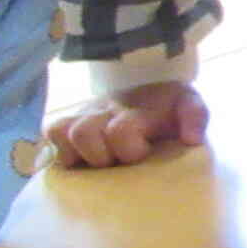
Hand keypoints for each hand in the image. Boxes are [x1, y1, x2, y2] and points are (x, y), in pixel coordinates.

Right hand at [47, 80, 207, 167]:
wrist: (146, 85)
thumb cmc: (167, 107)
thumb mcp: (188, 104)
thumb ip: (195, 116)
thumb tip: (191, 139)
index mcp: (135, 111)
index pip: (121, 131)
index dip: (129, 149)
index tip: (142, 155)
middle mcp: (104, 112)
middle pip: (83, 133)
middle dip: (99, 155)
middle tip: (116, 162)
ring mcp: (83, 116)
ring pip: (60, 132)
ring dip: (76, 154)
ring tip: (96, 162)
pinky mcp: (68, 122)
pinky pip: (50, 133)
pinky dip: (59, 149)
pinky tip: (77, 160)